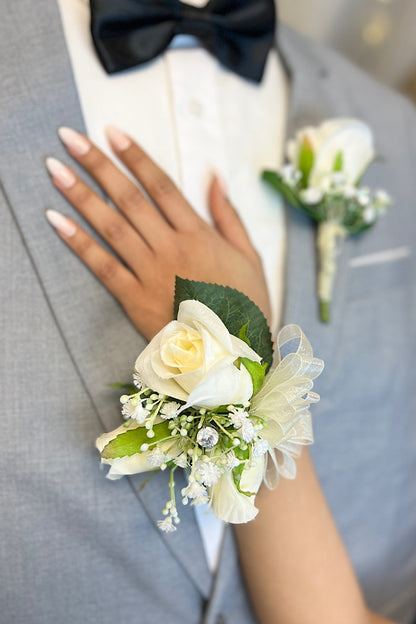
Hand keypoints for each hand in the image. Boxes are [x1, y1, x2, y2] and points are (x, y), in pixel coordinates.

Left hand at [45, 126, 270, 339]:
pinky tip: (57, 220)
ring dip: (81, 196)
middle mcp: (171, 247)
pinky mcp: (134, 298)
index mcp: (199, 234)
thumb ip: (229, 216)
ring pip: (111, 226)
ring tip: (56, 170)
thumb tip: (215, 177)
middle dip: (98, 165)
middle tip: (70, 138)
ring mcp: (150, 272)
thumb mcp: (249, 257)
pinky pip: (102, 266)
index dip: (135, 157)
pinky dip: (79, 243)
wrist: (233, 356)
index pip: (161, 186)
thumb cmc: (244, 306)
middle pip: (129, 198)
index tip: (113, 133)